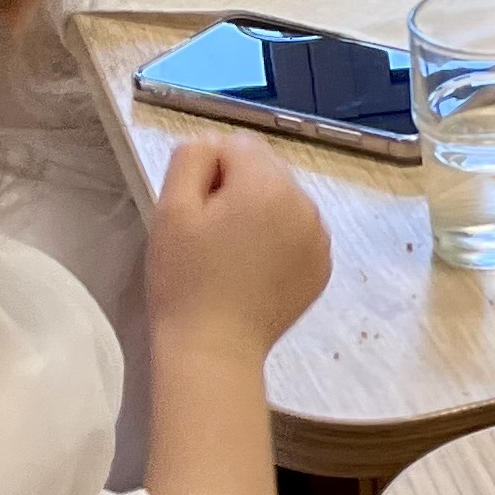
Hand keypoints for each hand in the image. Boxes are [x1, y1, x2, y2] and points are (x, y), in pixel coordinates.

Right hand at [145, 134, 330, 358]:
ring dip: (259, 215)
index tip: (196, 213)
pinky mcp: (323, 266)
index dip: (208, 174)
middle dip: (236, 191)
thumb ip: (191, 159)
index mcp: (268, 184)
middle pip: (263, 171)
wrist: (214, 350)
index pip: (236, 146)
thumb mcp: (172, 210)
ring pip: (281, 201)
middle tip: (209, 238)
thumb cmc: (185, 280)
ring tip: (231, 258)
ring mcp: (319, 236)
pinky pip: (297, 233)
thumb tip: (213, 144)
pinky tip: (253, 273)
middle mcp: (305, 202)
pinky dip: (278, 242)